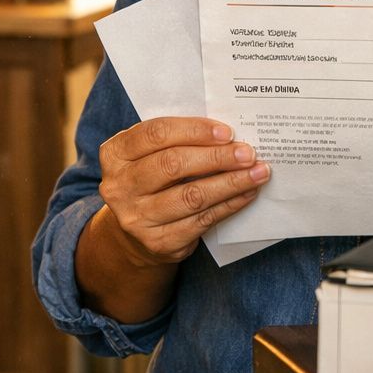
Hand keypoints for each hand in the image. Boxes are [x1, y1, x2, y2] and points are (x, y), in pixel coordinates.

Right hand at [97, 117, 270, 265]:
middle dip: (217, 157)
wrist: (134, 232)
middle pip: (173, 164)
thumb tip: (227, 134)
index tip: (227, 131)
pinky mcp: (159, 242)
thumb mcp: (149, 154)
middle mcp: (120, 186)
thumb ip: (175, 140)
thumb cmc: (151, 179)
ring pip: (192, 196)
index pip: (156, 134)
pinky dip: (229, 204)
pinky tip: (247, 193)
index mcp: (115, 154)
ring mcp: (137, 217)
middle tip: (247, 152)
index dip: (194, 130)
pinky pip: (202, 220)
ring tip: (257, 172)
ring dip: (230, 182)